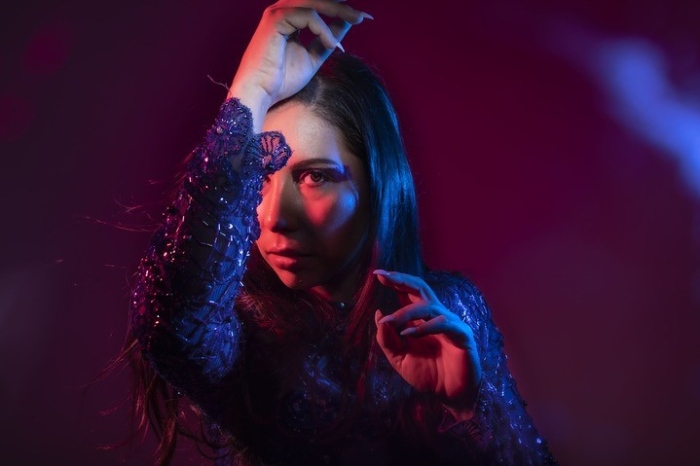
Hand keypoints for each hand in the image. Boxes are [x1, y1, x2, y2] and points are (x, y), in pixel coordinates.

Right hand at [228, 0, 371, 129]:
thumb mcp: (314, 57)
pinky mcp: (275, 20)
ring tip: (356, 21)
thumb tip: (348, 23)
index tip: (362, 17)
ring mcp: (277, 13)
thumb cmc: (281, 80)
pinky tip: (333, 44)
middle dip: (342, 5)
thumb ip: (328, 39)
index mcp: (289, 18)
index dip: (340, 8)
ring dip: (337, 10)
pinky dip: (323, 29)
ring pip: (314, 2)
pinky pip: (307, 16)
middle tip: (363, 16)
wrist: (260, 93)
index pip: (318, 5)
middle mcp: (282, 11)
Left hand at [374, 270, 481, 417]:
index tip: (377, 274)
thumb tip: (378, 314)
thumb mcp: (400, 359)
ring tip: (390, 321)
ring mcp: (450, 323)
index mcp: (420, 319)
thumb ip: (387, 341)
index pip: (407, 294)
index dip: (394, 282)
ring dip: (406, 312)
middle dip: (402, 280)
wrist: (450, 396)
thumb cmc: (428, 375)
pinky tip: (408, 334)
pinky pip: (442, 323)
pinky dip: (424, 327)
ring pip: (428, 306)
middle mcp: (435, 316)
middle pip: (420, 289)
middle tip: (385, 276)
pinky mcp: (461, 334)